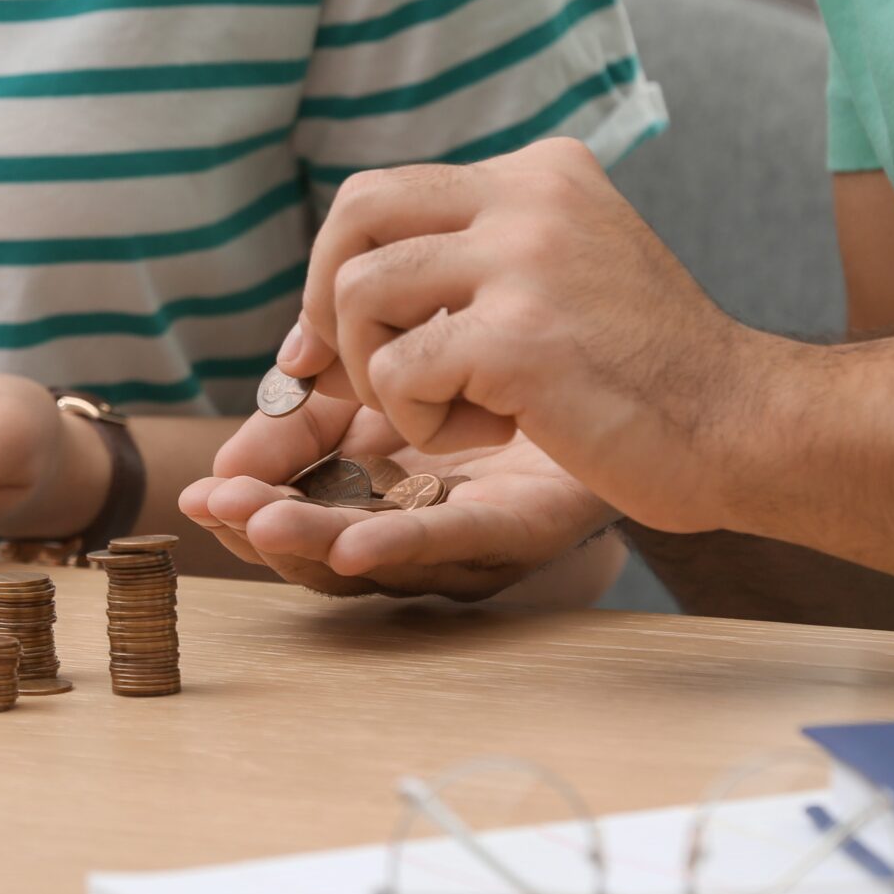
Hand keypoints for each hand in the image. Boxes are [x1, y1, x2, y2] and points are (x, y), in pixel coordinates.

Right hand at [180, 385, 616, 599]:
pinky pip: (458, 540)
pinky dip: (400, 547)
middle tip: (212, 507)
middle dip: (263, 521)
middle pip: (328, 532)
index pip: (310, 484)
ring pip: (377, 546)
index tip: (205, 482)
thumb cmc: (557, 366)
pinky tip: (354, 544)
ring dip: (309, 539)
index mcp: (404, 475)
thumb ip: (372, 350)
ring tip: (259, 525)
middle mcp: (434, 510)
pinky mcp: (532, 526)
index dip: (256, 483)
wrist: (687, 399)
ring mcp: (481, 525)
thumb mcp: (445, 345)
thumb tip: (294, 359)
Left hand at [277, 138, 767, 535]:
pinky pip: (396, 375)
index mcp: (542, 172)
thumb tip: (312, 326)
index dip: (339, 267)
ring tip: (456, 408)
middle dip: (329, 302)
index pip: (385, 192)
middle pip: (356, 215)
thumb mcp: (561, 278)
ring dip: (380, 374)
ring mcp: (525, 259)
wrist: (745, 426)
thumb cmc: (646, 377)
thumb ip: (464, 270)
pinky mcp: (517, 337)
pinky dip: (423, 422)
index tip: (335, 339)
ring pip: (361, 295)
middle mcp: (531, 195)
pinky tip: (497, 431)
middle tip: (353, 374)